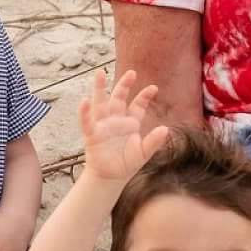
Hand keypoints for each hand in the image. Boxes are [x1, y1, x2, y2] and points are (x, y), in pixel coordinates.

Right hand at [78, 69, 169, 189]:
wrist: (111, 177)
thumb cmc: (127, 163)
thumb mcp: (144, 153)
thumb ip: (154, 141)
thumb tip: (165, 129)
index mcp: (130, 122)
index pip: (138, 105)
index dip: (144, 96)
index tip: (154, 88)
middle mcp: (116, 119)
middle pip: (119, 97)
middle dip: (124, 85)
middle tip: (132, 73)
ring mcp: (103, 125)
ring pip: (100, 102)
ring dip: (100, 88)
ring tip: (100, 73)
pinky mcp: (92, 134)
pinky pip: (87, 121)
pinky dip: (85, 111)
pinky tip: (84, 100)